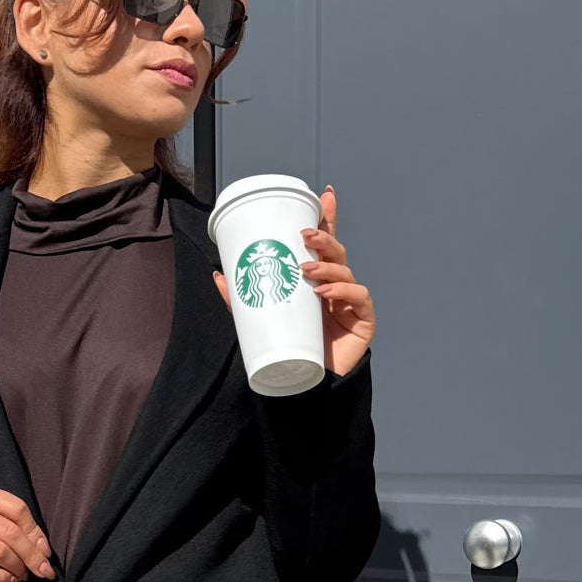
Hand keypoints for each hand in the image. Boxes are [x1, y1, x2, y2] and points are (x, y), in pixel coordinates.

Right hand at [0, 481, 56, 581]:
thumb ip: (18, 527)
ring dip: (17, 568)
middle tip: (43, 571)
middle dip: (31, 556)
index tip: (45, 553)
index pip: (17, 508)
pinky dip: (1, 578)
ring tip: (23, 576)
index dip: (35, 532)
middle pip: (10, 532)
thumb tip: (44, 550)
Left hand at [213, 185, 375, 376]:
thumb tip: (218, 275)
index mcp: (317, 282)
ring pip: (346, 273)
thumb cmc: (292, 349)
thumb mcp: (263, 318)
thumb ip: (243, 298)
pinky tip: (325, 294)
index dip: (328, 218)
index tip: (325, 194)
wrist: (309, 386)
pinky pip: (359, 299)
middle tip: (304, 234)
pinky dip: (343, 293)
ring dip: (327, 267)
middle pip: (337, 253)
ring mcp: (351, 303)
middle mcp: (337, 288)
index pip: (324, 245)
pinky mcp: (363, 321)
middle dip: (323, 238)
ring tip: (307, 270)